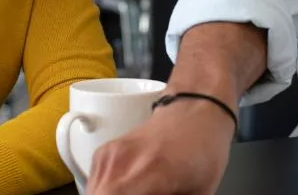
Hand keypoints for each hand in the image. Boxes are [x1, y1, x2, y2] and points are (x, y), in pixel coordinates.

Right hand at [86, 97, 235, 194]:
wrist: (195, 110)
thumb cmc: (203, 149)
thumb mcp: (198, 193)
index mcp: (150, 173)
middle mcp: (123, 161)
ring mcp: (109, 155)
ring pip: (94, 192)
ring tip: (138, 194)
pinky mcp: (102, 152)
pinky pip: (95, 185)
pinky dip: (106, 192)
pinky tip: (128, 192)